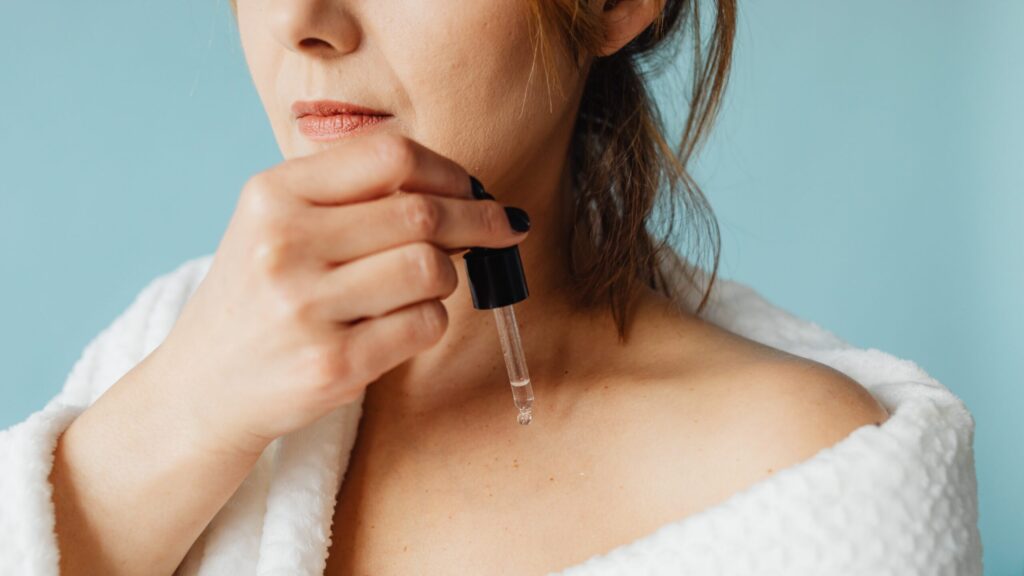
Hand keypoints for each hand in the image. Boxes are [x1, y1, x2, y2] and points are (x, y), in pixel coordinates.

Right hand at [151, 132, 529, 457]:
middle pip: (420, 213)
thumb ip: (353, 196)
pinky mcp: (332, 365)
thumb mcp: (279, 225)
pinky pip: (424, 326)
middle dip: (477, 219)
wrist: (205, 386)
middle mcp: (284, 245)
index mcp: (273, 195)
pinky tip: (407, 322)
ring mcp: (305, 309)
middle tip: (501, 227)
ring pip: (430, 270)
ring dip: (449, 277)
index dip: (448, 170)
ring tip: (429, 284)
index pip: (389, 156)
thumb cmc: (259, 297)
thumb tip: (464, 189)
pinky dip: (431, 320)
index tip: (472, 187)